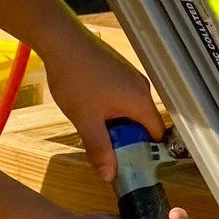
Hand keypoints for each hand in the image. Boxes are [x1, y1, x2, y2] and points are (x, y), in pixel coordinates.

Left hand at [43, 22, 163, 179]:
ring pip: (131, 109)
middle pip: (143, 122)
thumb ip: (99, 149)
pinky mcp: (119, 69)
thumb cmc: (76, 80)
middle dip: (127, 139)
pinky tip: (91, 108)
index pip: (156, 133)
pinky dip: (112, 108)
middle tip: (106, 149)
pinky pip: (123, 96)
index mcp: (140, 101)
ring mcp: (130, 76)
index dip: (145, 152)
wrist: (62, 42)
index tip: (129, 163)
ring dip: (117, 123)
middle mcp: (141, 87)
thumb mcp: (86, 120)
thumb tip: (109, 176)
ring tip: (94, 128)